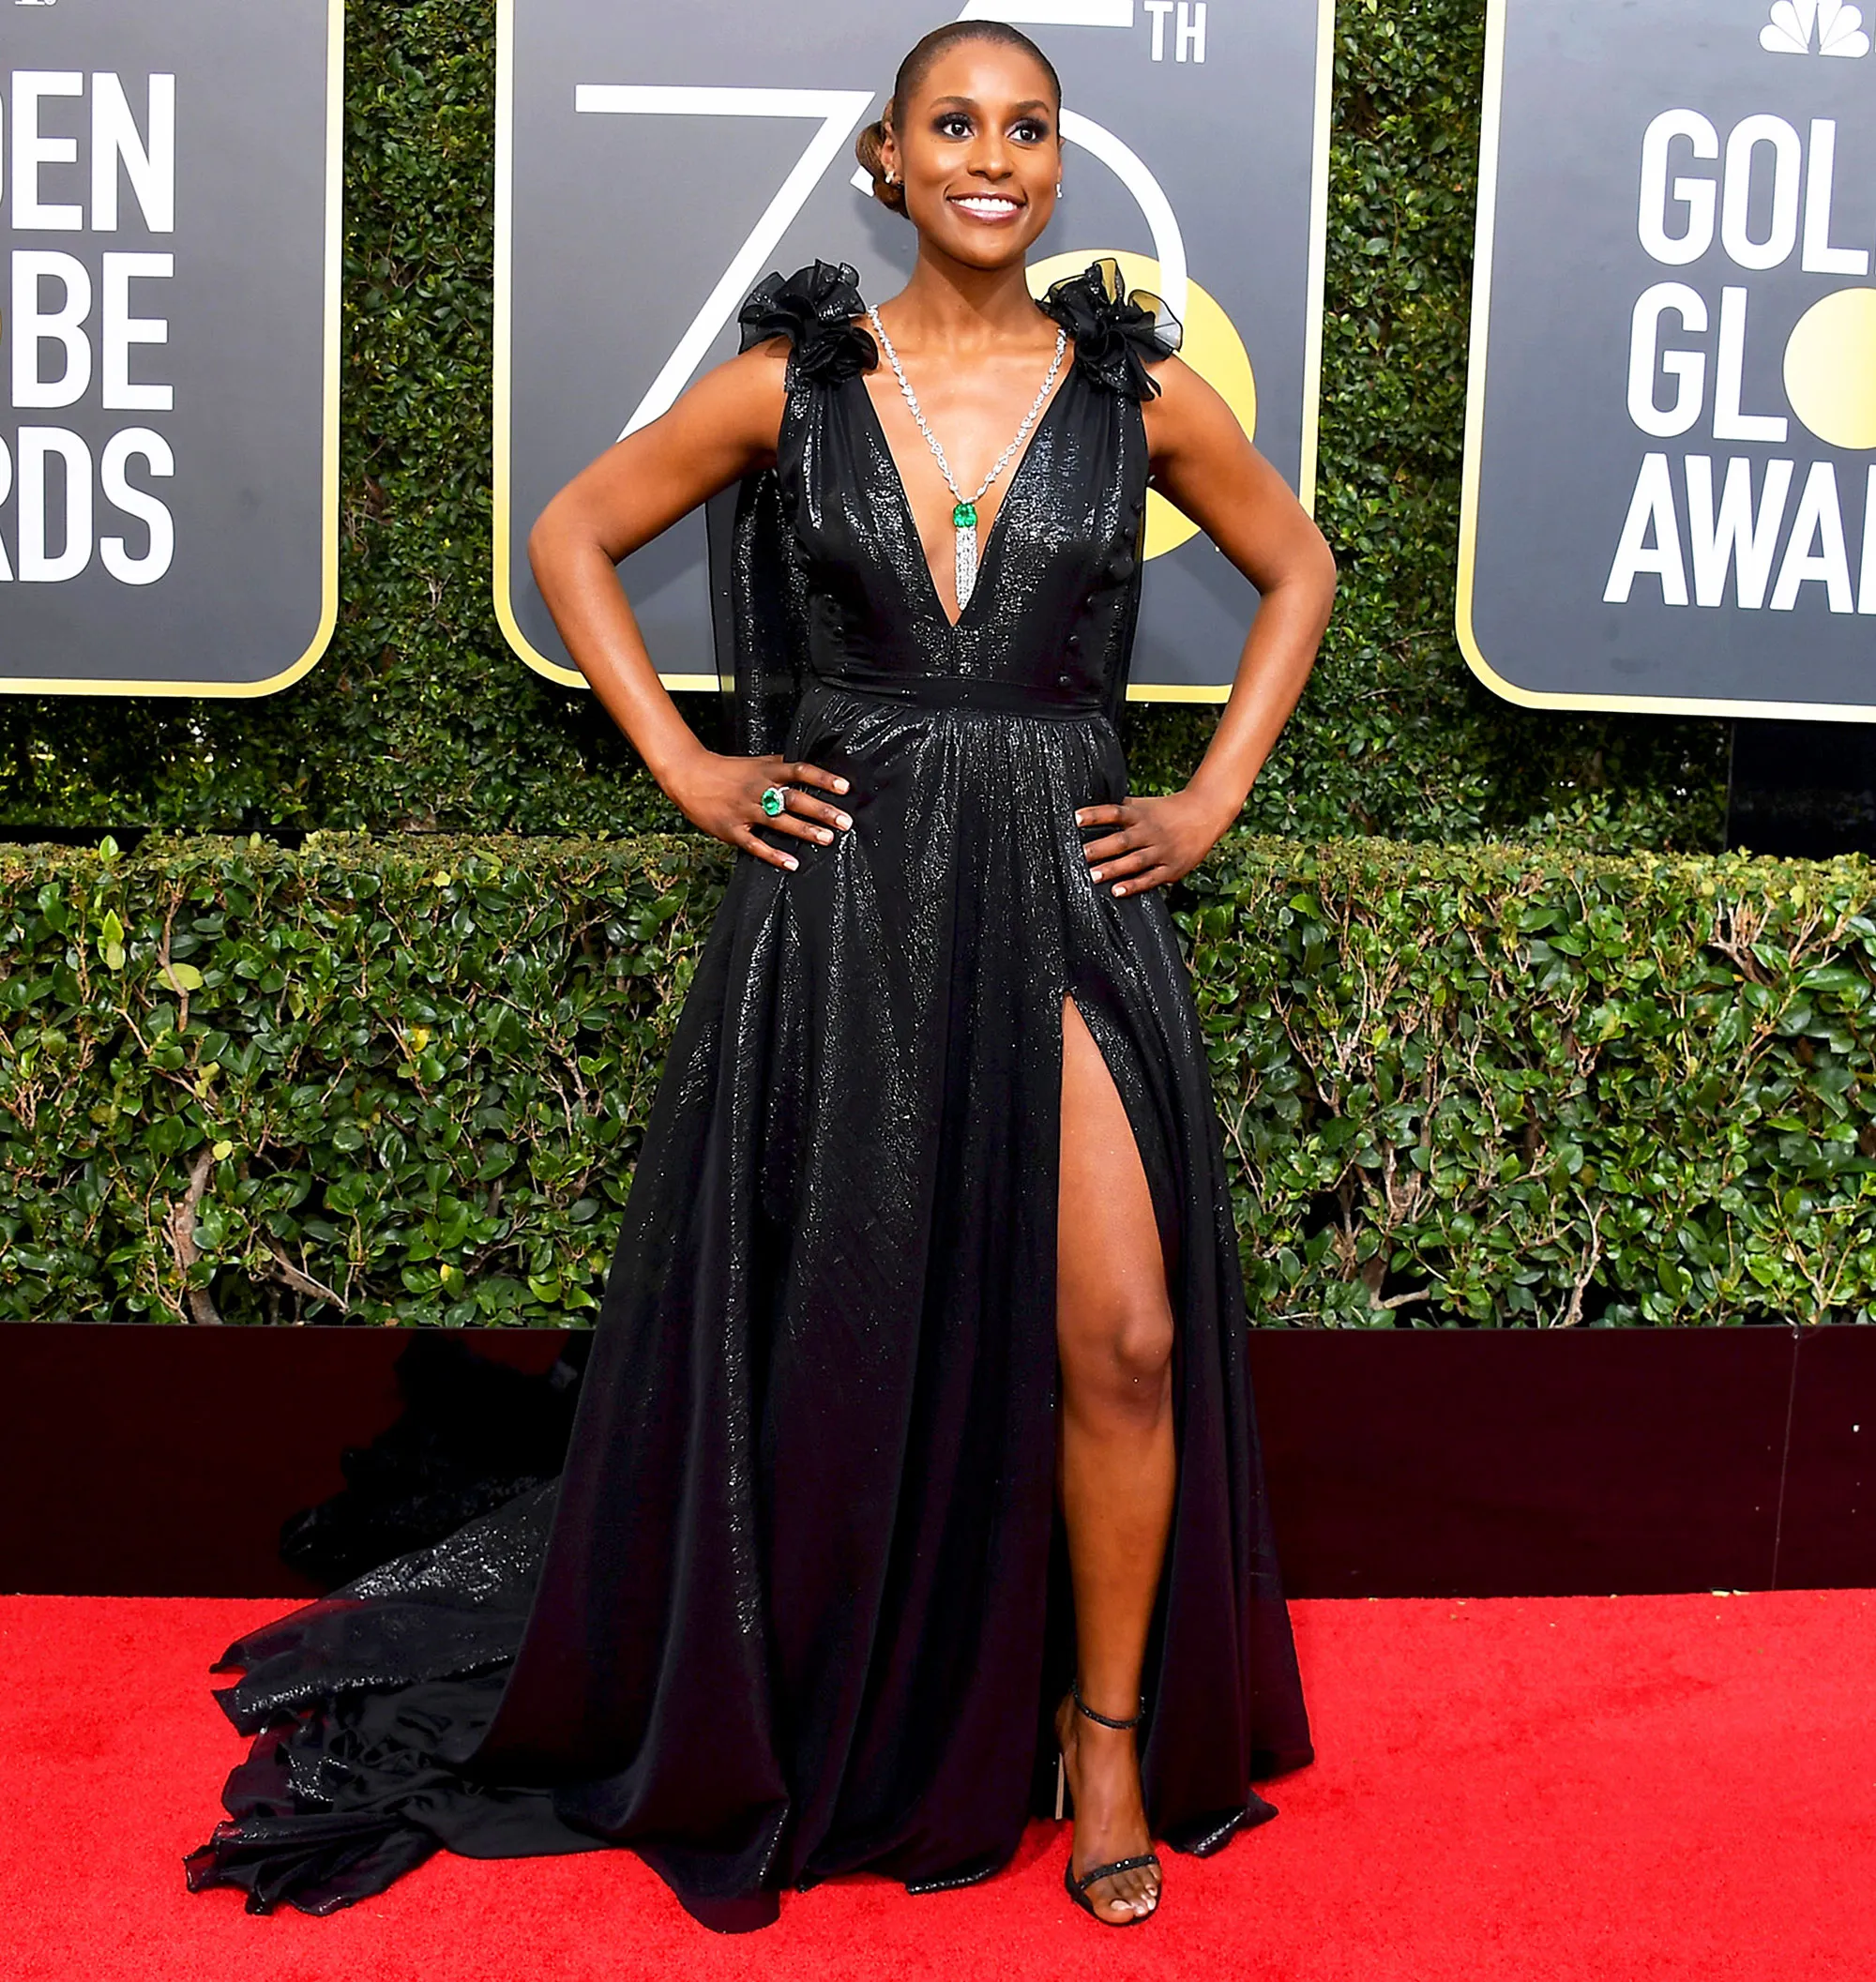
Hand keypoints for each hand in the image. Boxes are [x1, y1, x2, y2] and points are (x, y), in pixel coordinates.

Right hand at [663, 751, 851, 870]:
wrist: (689, 776)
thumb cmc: (727, 770)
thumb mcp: (756, 763)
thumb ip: (781, 766)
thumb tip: (810, 766)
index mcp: (766, 771)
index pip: (800, 771)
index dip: (822, 779)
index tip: (845, 787)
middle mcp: (758, 790)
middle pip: (794, 798)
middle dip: (821, 810)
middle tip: (845, 821)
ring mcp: (745, 810)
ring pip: (778, 821)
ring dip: (804, 830)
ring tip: (828, 839)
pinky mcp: (733, 830)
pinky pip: (756, 844)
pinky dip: (774, 855)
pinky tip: (792, 863)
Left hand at [1074, 786, 1237, 897]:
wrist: (1205, 813)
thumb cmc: (1166, 810)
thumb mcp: (1143, 805)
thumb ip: (1120, 809)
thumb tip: (1088, 810)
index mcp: (1140, 815)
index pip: (1113, 812)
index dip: (1094, 815)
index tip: (1075, 819)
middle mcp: (1149, 832)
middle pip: (1121, 841)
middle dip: (1099, 849)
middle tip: (1078, 855)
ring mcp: (1161, 851)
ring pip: (1134, 861)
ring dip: (1112, 869)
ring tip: (1091, 876)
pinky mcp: (1171, 868)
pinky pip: (1150, 878)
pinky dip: (1134, 885)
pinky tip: (1117, 891)